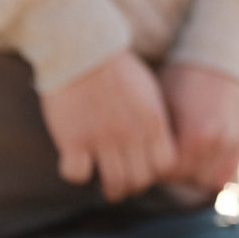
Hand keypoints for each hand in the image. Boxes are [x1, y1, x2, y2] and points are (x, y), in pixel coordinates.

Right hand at [39, 49, 176, 201]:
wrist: (84, 49)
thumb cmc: (118, 69)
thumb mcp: (149, 92)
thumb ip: (155, 121)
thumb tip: (158, 145)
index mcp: (153, 121)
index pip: (165, 165)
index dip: (156, 172)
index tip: (145, 168)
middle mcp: (131, 134)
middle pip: (140, 180)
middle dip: (133, 185)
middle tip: (123, 180)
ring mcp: (102, 138)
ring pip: (113, 184)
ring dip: (109, 188)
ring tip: (104, 183)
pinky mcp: (73, 139)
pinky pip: (77, 174)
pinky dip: (76, 173)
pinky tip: (75, 162)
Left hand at [160, 61, 238, 195]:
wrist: (218, 59)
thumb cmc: (181, 80)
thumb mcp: (161, 106)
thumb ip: (157, 139)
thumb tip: (140, 162)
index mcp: (195, 136)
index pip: (166, 171)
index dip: (154, 164)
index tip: (147, 156)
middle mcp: (217, 144)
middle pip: (186, 179)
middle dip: (173, 171)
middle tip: (163, 156)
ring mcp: (233, 144)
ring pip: (208, 181)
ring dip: (194, 175)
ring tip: (183, 158)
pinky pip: (228, 173)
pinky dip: (214, 172)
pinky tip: (202, 161)